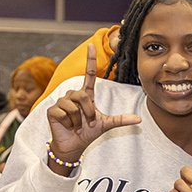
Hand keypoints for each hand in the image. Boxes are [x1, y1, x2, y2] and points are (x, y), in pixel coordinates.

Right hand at [46, 47, 140, 164]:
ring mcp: (61, 102)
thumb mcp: (106, 124)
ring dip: (79, 120)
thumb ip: (120, 120)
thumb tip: (139, 120)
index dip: (90, 60)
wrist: (74, 146)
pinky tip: (67, 126)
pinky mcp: (52, 110)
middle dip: (88, 112)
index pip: (89, 74)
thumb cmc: (88, 132)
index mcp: (86, 95)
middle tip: (88, 123)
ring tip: (77, 126)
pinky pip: (63, 113)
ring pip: (73, 106)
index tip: (92, 45)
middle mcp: (73, 95)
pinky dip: (69, 123)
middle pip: (82, 95)